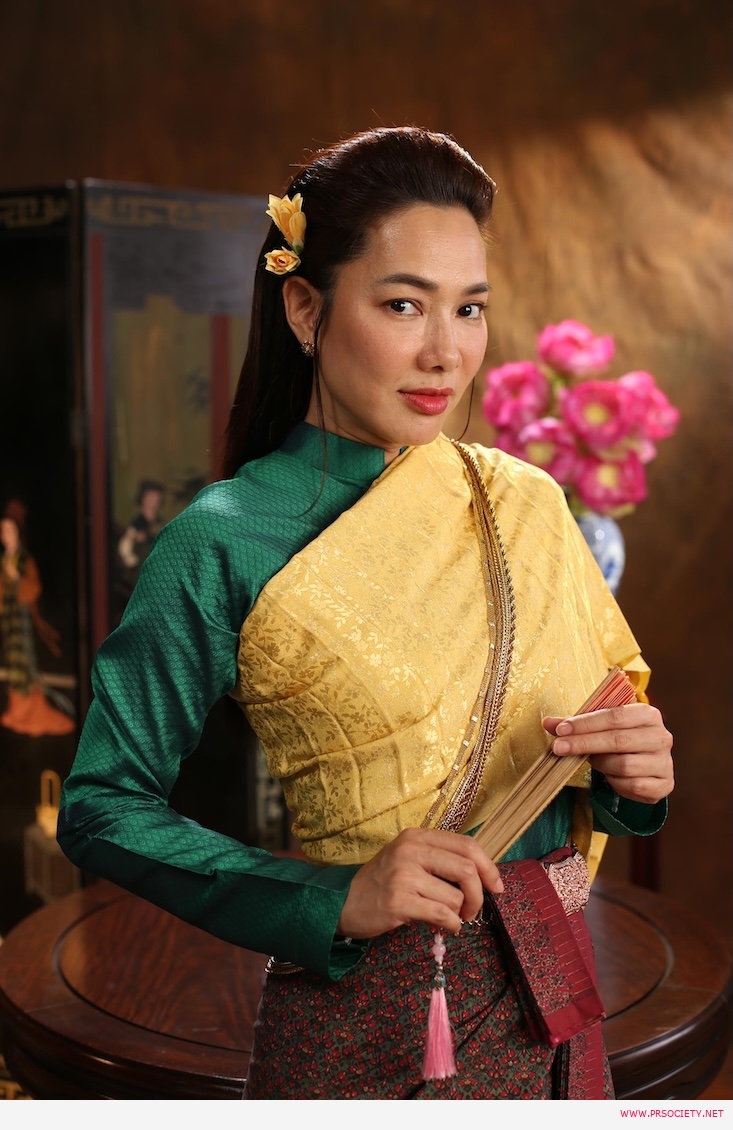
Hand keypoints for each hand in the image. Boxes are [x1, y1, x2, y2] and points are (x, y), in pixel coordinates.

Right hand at [337, 827, 502, 939]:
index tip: (497, 886)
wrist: (344, 902)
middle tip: (472, 911)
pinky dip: (451, 925)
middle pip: (466, 869)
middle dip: (478, 896)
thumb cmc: (383, 883)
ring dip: (459, 914)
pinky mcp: (399, 901)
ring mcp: (404, 875)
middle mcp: (411, 850)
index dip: (488, 867)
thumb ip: (440, 861)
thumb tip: (483, 877)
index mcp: (417, 836)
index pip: (466, 845)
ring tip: (448, 918)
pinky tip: (444, 927)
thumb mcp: (409, 860)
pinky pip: (442, 915)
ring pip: (455, 897)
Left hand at [543, 701, 673, 804]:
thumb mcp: (601, 727)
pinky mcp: (664, 784)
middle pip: (618, 740)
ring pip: (624, 766)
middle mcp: (661, 737)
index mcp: (648, 714)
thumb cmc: (620, 740)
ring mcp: (665, 762)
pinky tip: (609, 777)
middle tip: (559, 747)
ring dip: (601, 764)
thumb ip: (576, 725)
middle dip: (584, 744)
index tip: (560, 730)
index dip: (585, 723)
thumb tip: (547, 723)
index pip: (614, 716)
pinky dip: (615, 783)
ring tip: (593, 761)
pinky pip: (633, 786)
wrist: (646, 763)